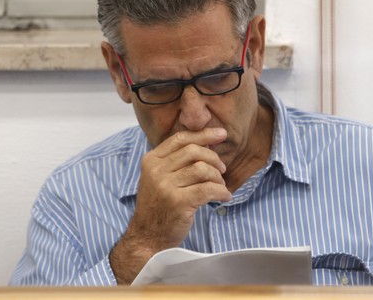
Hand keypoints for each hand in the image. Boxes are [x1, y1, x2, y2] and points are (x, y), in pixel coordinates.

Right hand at [109, 127, 231, 283]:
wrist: (148, 237)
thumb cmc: (159, 207)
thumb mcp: (160, 178)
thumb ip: (178, 160)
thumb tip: (208, 142)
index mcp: (151, 160)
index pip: (180, 139)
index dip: (203, 134)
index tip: (221, 134)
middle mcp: (156, 171)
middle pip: (194, 151)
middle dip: (214, 158)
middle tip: (222, 170)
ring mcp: (165, 186)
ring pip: (202, 169)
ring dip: (217, 177)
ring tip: (220, 186)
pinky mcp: (178, 202)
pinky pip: (208, 189)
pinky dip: (221, 192)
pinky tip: (225, 196)